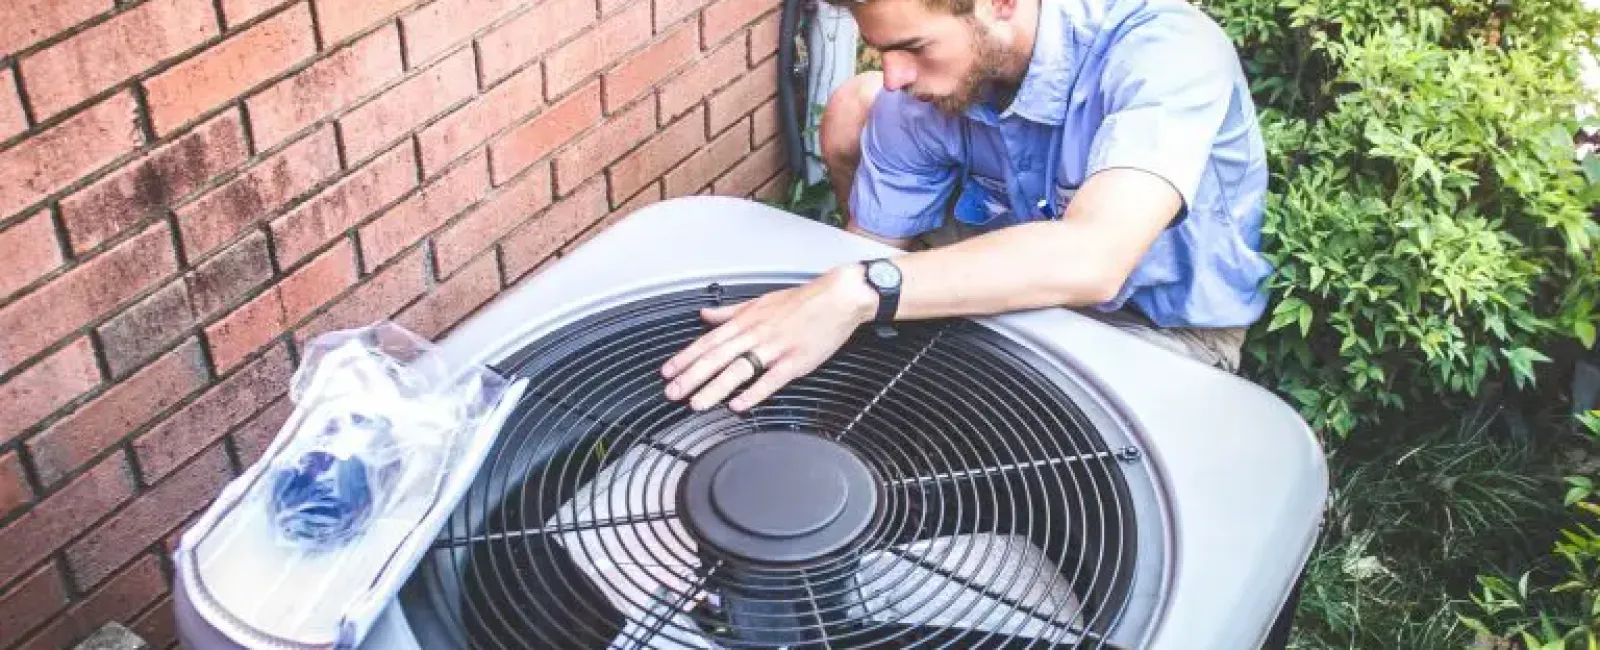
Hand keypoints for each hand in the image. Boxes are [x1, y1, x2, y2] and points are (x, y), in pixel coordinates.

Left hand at [661, 266, 877, 411]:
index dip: (686, 357)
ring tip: (697, 404)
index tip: (668, 372)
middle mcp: (756, 333)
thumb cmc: (802, 301)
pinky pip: (771, 379)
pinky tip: (739, 405)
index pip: (709, 341)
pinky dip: (754, 392)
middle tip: (673, 393)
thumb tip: (705, 315)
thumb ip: (730, 312)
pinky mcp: (796, 361)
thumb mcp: (760, 301)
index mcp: (746, 320)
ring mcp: (776, 348)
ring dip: (715, 388)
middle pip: (717, 357)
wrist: (838, 297)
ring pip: (739, 369)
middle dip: (692, 377)